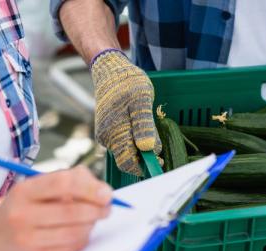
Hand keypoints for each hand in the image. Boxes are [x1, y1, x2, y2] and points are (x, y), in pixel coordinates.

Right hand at [0, 166, 111, 250]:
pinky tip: (81, 233)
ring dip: (91, 225)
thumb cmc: (22, 207)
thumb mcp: (35, 187)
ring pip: (74, 232)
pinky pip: (69, 249)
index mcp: (24, 191)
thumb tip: (101, 189)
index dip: (90, 187)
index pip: (63, 183)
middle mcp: (22, 214)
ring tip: (93, 220)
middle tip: (108, 208)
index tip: (107, 193)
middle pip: (71, 211)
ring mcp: (26, 238)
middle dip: (97, 209)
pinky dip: (82, 240)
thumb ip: (68, 180)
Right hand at [91, 49, 161, 175]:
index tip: (160, 160)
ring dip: (140, 147)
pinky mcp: (107, 130)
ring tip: (150, 131)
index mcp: (114, 133)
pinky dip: (134, 140)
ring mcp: (105, 134)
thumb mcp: (142, 100)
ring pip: (125, 150)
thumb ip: (144, 126)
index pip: (128, 163)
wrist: (110, 70)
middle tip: (160, 146)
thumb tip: (147, 148)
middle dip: (144, 157)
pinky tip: (141, 127)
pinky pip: (122, 142)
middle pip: (127, 158)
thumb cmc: (127, 82)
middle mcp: (106, 138)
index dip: (144, 166)